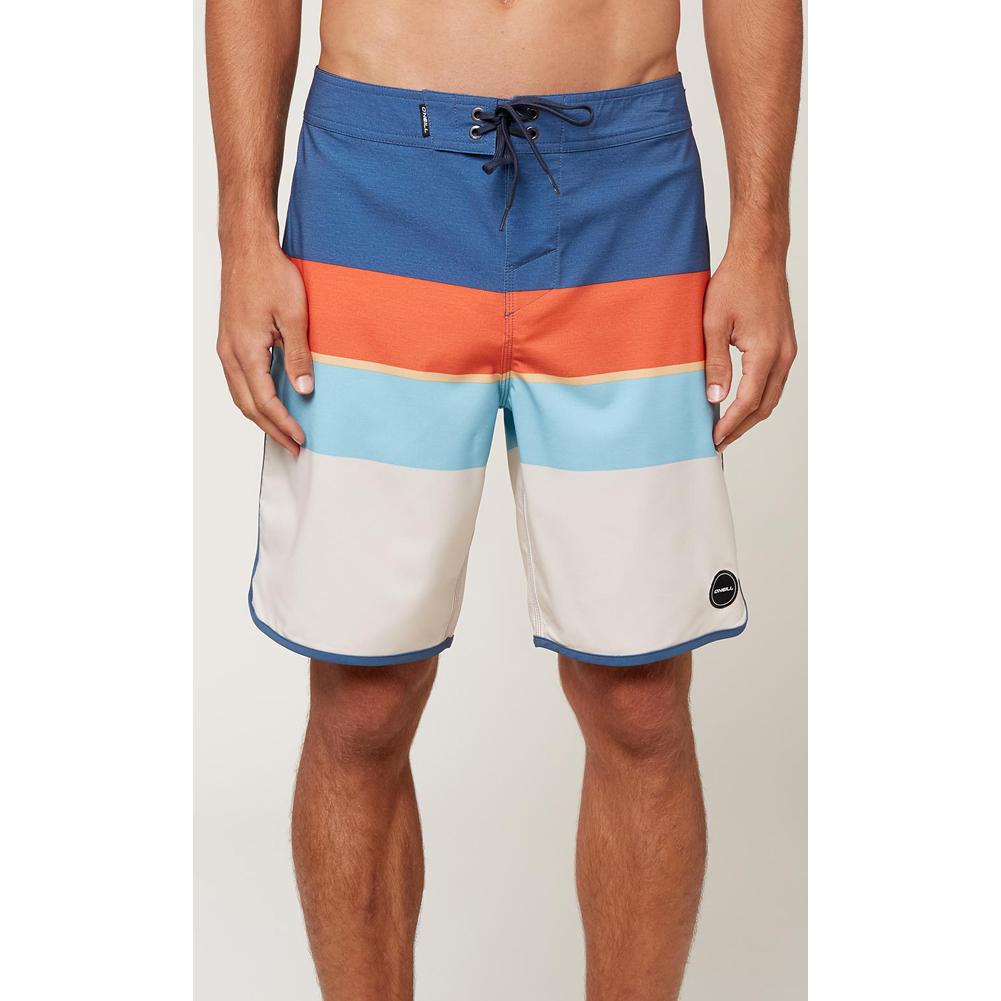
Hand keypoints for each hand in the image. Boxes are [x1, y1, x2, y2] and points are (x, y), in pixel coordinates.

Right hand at [217, 243, 312, 456]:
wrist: (246, 249)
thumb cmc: (271, 274)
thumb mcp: (295, 316)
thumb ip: (299, 355)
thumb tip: (304, 390)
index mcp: (245, 350)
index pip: (264, 401)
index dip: (283, 423)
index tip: (301, 439)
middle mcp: (229, 353)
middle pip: (247, 405)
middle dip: (271, 429)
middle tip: (293, 447)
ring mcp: (226, 347)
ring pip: (240, 395)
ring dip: (261, 417)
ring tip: (283, 432)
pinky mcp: (229, 341)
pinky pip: (238, 380)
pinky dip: (253, 398)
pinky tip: (269, 403)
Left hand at [703, 250, 796, 449]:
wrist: (760, 256)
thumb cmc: (734, 283)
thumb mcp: (714, 324)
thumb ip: (715, 364)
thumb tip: (715, 399)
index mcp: (766, 352)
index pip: (748, 401)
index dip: (731, 424)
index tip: (714, 439)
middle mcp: (783, 355)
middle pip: (765, 406)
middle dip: (741, 428)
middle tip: (718, 442)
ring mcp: (788, 350)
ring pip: (772, 396)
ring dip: (751, 416)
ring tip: (727, 429)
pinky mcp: (785, 345)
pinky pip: (775, 381)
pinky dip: (759, 398)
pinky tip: (741, 403)